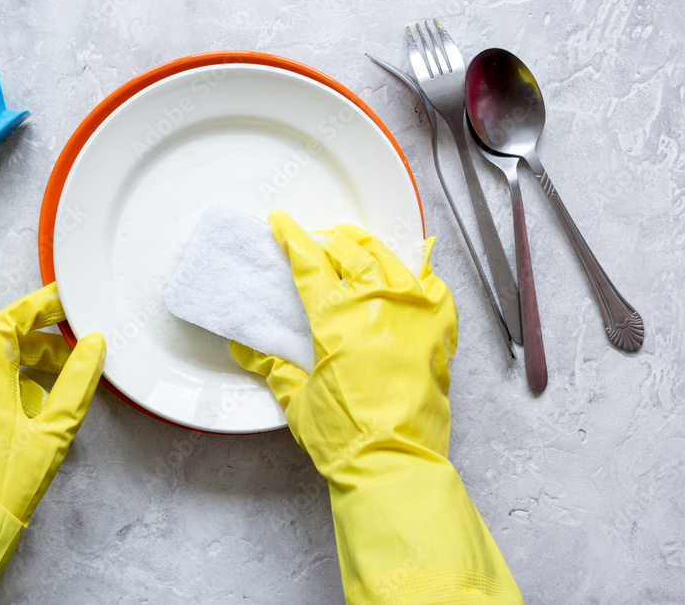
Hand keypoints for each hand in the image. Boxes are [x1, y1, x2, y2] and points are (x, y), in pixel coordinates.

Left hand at [0, 281, 105, 523]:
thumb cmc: (7, 485)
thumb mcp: (55, 431)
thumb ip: (77, 382)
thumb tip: (92, 345)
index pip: (5, 323)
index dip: (34, 308)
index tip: (61, 305)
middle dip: (35, 346)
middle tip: (68, 358)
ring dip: (17, 376)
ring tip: (49, 399)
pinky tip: (16, 428)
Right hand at [231, 210, 457, 477]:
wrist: (394, 462)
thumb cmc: (345, 436)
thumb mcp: (297, 398)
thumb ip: (273, 366)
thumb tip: (244, 349)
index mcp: (336, 317)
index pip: (309, 262)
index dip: (292, 238)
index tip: (282, 222)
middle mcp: (377, 304)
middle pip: (351, 252)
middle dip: (331, 239)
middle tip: (320, 237)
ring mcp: (414, 313)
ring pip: (390, 261)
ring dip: (369, 247)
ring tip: (356, 241)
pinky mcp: (439, 331)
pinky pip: (432, 286)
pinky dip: (418, 274)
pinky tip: (409, 271)